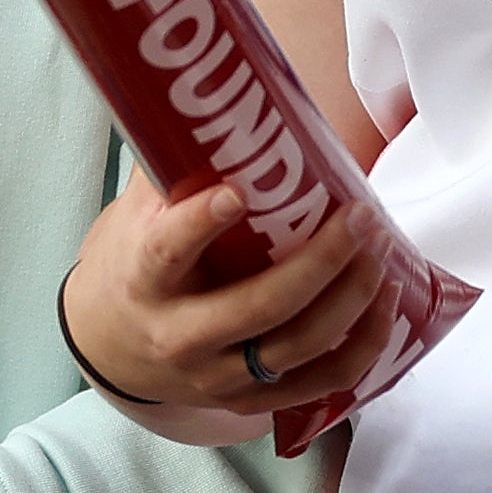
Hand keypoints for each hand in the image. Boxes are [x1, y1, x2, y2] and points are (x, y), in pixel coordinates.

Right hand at [55, 175, 392, 423]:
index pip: (167, 252)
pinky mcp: (247, 402)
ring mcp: (215, 377)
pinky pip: (319, 385)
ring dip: (351, 301)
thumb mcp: (139, 209)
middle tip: (360, 217)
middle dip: (320, 262)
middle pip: (258, 308)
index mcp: (143, 278)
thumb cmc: (134, 259)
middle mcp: (178, 336)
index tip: (238, 192)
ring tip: (381, 252)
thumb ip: (178, 160)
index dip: (200, 223)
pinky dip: (361, 347)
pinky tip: (384, 304)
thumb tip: (226, 90)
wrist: (108, 344)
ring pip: (297, 348)